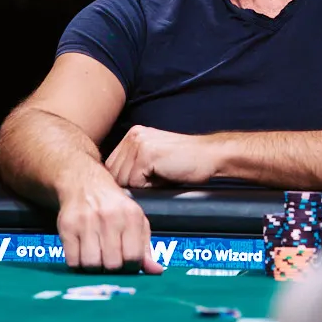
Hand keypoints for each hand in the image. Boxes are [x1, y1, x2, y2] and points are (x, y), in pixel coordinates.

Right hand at [56, 170, 163, 273]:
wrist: (84, 184)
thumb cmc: (114, 207)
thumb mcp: (136, 221)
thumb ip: (145, 247)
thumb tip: (156, 271)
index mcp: (131, 216)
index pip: (134, 257)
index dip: (130, 267)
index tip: (126, 264)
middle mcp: (109, 217)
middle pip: (112, 264)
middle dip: (112, 269)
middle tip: (110, 261)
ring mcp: (86, 222)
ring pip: (91, 264)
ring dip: (94, 268)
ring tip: (96, 258)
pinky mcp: (67, 227)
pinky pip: (72, 261)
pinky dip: (77, 264)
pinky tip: (83, 254)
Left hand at [104, 126, 219, 187]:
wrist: (210, 156)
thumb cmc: (186, 162)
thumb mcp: (154, 159)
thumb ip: (134, 164)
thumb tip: (115, 186)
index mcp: (133, 134)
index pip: (111, 165)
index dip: (122, 180)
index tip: (138, 183)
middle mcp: (133, 135)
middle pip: (114, 173)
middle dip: (130, 184)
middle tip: (153, 180)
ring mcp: (139, 143)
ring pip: (123, 179)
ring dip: (140, 186)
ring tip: (160, 177)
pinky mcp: (147, 155)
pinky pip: (135, 182)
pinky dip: (148, 187)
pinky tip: (163, 177)